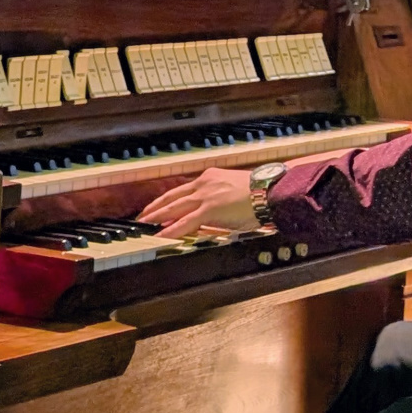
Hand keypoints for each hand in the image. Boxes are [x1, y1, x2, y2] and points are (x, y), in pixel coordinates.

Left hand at [138, 167, 257, 237]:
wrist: (269, 191)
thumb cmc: (259, 192)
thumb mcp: (233, 188)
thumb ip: (218, 197)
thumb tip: (210, 211)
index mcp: (210, 177)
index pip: (182, 189)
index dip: (167, 199)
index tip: (157, 206)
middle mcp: (204, 183)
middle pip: (172, 196)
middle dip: (155, 207)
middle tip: (143, 216)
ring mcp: (205, 196)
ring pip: (174, 208)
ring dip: (157, 217)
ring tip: (145, 226)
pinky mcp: (209, 209)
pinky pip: (185, 221)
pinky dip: (171, 229)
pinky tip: (162, 235)